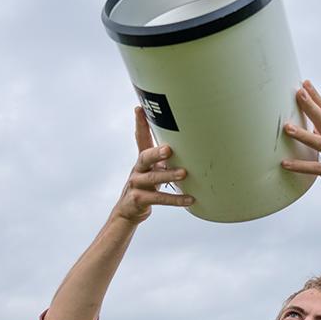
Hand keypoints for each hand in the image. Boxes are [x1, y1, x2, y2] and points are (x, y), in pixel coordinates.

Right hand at [112, 106, 194, 224]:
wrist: (129, 211)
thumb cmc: (147, 186)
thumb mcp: (153, 170)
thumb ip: (165, 159)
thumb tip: (191, 146)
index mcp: (142, 160)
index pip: (140, 138)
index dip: (140, 124)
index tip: (140, 109)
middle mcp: (138, 169)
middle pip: (145, 157)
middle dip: (157, 152)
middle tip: (169, 149)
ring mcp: (137, 184)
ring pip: (153, 178)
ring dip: (169, 175)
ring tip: (184, 174)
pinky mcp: (139, 199)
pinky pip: (159, 199)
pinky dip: (176, 200)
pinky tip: (190, 199)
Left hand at [280, 80, 320, 215]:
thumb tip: (312, 128)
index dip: (317, 98)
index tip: (305, 84)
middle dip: (311, 106)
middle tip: (298, 92)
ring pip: (320, 143)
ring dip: (303, 134)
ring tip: (286, 127)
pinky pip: (317, 168)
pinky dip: (300, 166)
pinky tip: (285, 164)